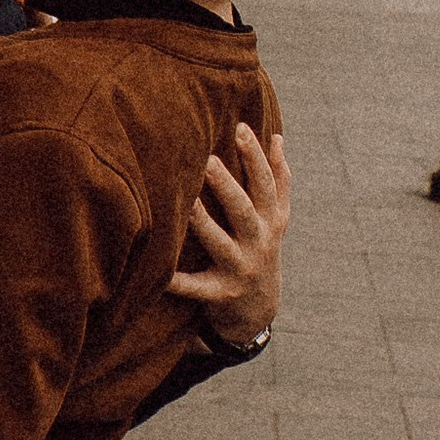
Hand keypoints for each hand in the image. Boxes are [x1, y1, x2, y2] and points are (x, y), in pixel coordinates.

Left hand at [167, 122, 290, 341]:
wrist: (260, 310)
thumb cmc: (261, 248)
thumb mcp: (276, 217)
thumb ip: (278, 178)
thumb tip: (277, 136)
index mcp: (271, 220)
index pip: (266, 183)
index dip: (255, 156)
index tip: (240, 128)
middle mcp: (259, 243)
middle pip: (243, 210)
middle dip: (227, 186)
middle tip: (207, 160)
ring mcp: (240, 269)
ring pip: (220, 244)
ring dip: (203, 223)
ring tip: (186, 200)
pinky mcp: (220, 294)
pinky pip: (196, 287)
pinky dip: (179, 281)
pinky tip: (161, 273)